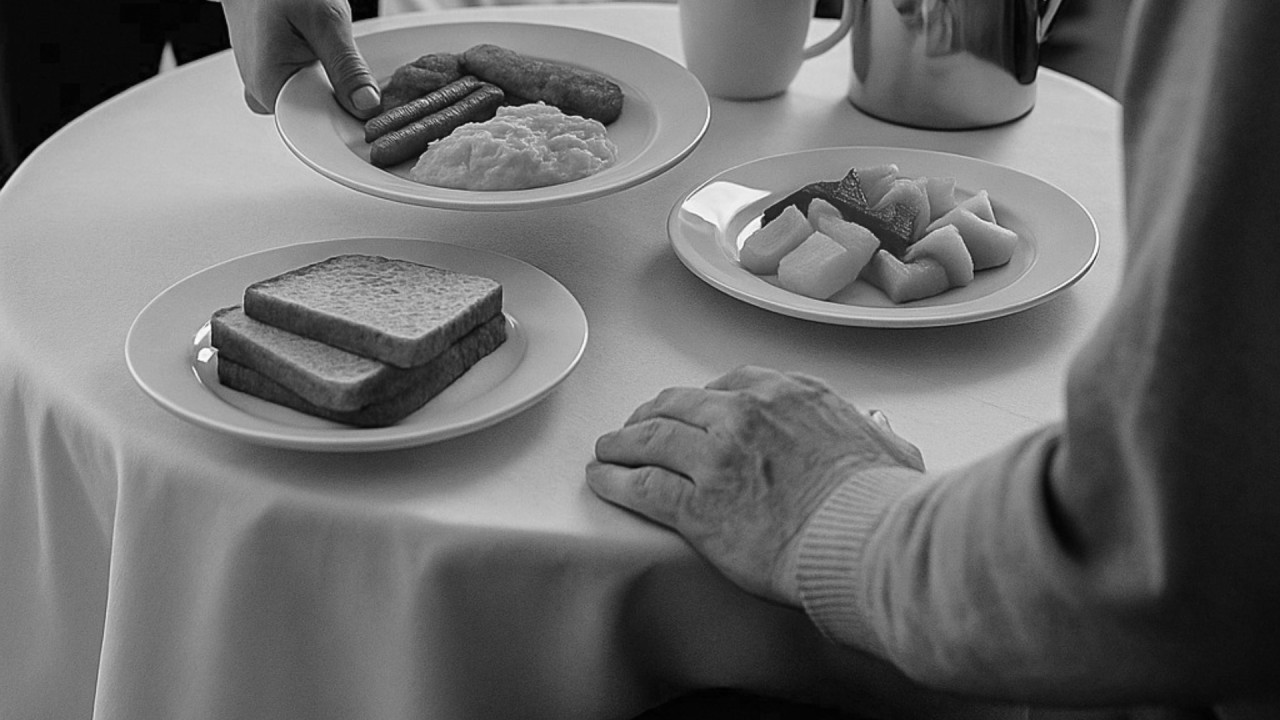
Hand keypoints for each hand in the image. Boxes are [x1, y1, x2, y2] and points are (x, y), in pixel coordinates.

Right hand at [221, 0, 380, 117]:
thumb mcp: (325, 21)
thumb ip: (346, 67)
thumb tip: (366, 106)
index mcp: (271, 88)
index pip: (321, 127)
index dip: (349, 117)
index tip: (364, 98)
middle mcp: (264, 95)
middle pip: (321, 116)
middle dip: (343, 94)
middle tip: (338, 55)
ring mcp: (268, 89)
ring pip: (317, 103)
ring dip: (334, 82)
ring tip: (323, 48)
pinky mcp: (276, 80)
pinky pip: (309, 90)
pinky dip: (324, 76)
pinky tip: (318, 53)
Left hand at [587, 366, 924, 606]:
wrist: (866, 538)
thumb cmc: (883, 502)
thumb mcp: (889, 449)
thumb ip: (876, 434)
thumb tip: (881, 431)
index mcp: (789, 394)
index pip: (730, 382)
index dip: (702, 397)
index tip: (690, 408)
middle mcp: (745, 414)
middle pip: (679, 404)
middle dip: (652, 414)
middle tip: (637, 426)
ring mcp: (716, 457)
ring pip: (650, 439)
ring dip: (621, 444)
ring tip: (607, 451)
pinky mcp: (696, 505)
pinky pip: (642, 485)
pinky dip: (615, 481)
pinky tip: (603, 480)